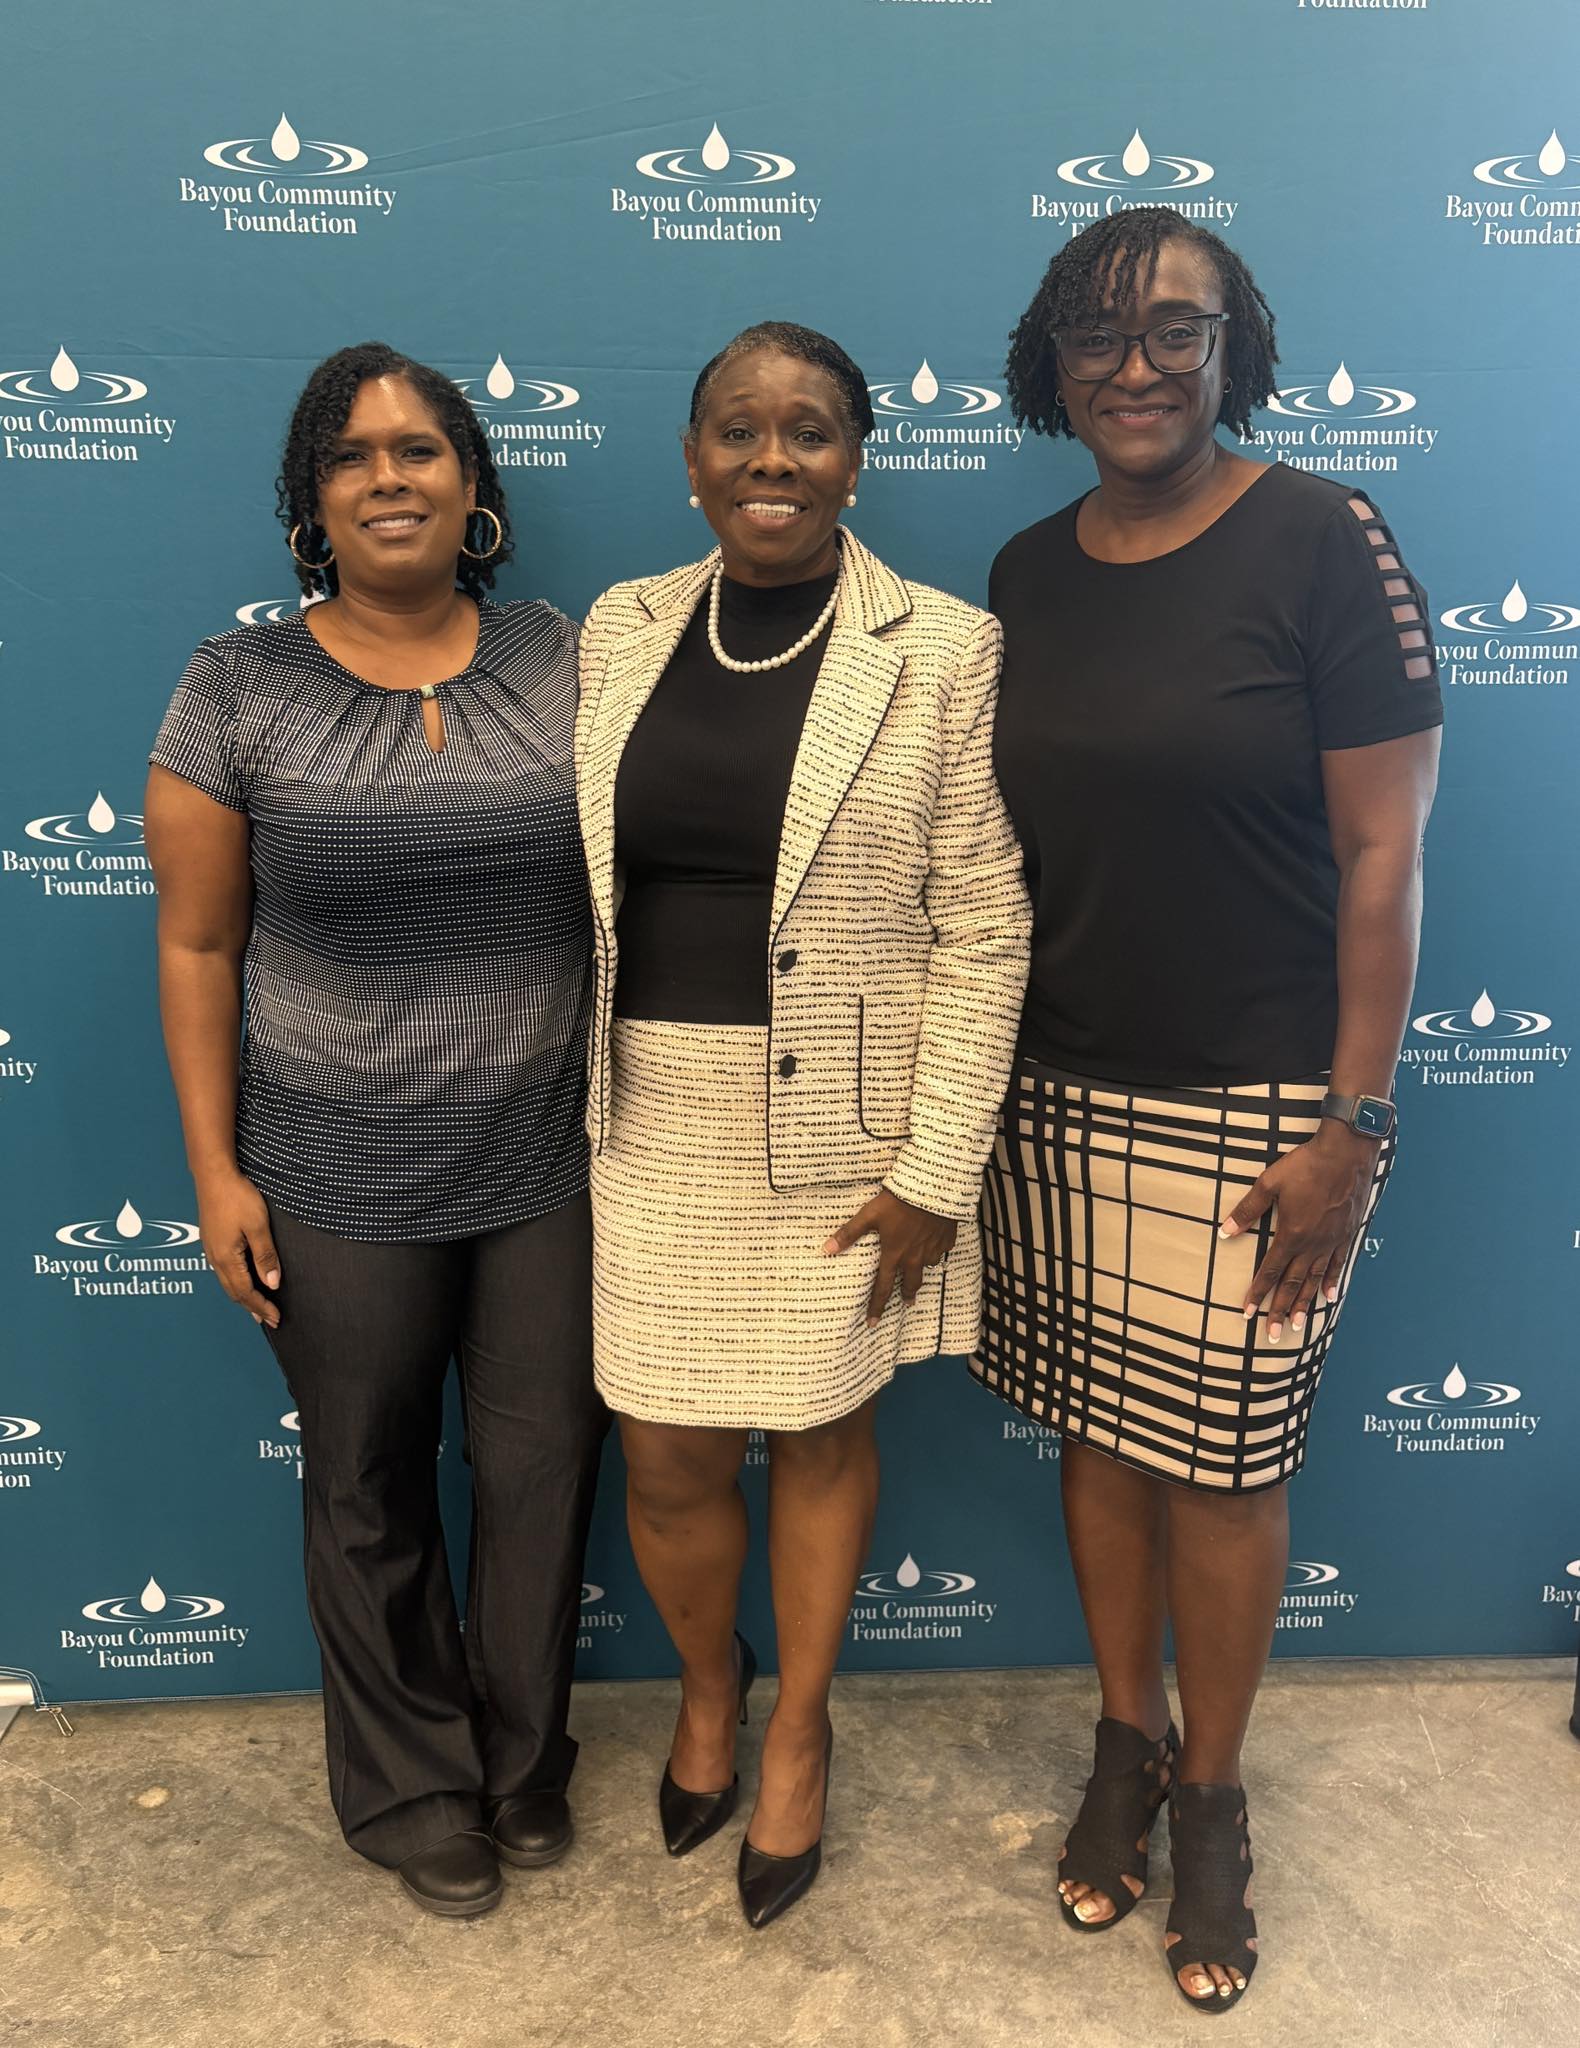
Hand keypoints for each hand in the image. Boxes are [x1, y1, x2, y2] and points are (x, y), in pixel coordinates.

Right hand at [196, 1169, 281, 1327]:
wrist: (213, 1176)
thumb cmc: (237, 1197)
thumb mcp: (258, 1226)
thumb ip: (265, 1256)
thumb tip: (272, 1283)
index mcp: (226, 1258)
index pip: (246, 1292)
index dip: (262, 1307)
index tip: (276, 1319)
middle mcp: (214, 1258)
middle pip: (234, 1292)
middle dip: (253, 1307)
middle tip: (270, 1320)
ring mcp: (210, 1250)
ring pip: (227, 1283)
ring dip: (243, 1297)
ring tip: (257, 1307)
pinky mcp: (211, 1241)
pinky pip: (223, 1271)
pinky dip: (236, 1283)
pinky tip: (242, 1281)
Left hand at [825, 1190, 956, 1326]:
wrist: (932, 1188)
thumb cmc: (898, 1201)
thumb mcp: (869, 1215)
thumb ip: (849, 1233)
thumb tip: (826, 1249)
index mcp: (894, 1255)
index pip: (882, 1287)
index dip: (876, 1306)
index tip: (872, 1323)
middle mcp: (914, 1258)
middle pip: (911, 1283)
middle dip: (907, 1295)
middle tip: (907, 1303)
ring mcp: (933, 1249)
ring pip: (928, 1266)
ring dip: (922, 1269)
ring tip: (921, 1267)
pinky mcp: (947, 1238)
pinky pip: (942, 1249)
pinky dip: (937, 1248)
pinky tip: (935, 1242)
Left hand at [1218, 1122, 1376, 1340]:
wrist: (1346, 1153)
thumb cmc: (1305, 1165)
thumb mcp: (1269, 1183)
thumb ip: (1248, 1210)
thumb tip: (1225, 1231)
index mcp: (1292, 1234)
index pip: (1270, 1271)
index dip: (1258, 1293)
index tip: (1248, 1313)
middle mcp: (1312, 1244)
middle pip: (1292, 1284)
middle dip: (1280, 1310)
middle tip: (1273, 1334)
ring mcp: (1331, 1241)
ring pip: (1315, 1280)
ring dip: (1304, 1304)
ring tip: (1296, 1326)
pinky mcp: (1346, 1234)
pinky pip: (1337, 1264)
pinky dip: (1331, 1282)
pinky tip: (1328, 1298)